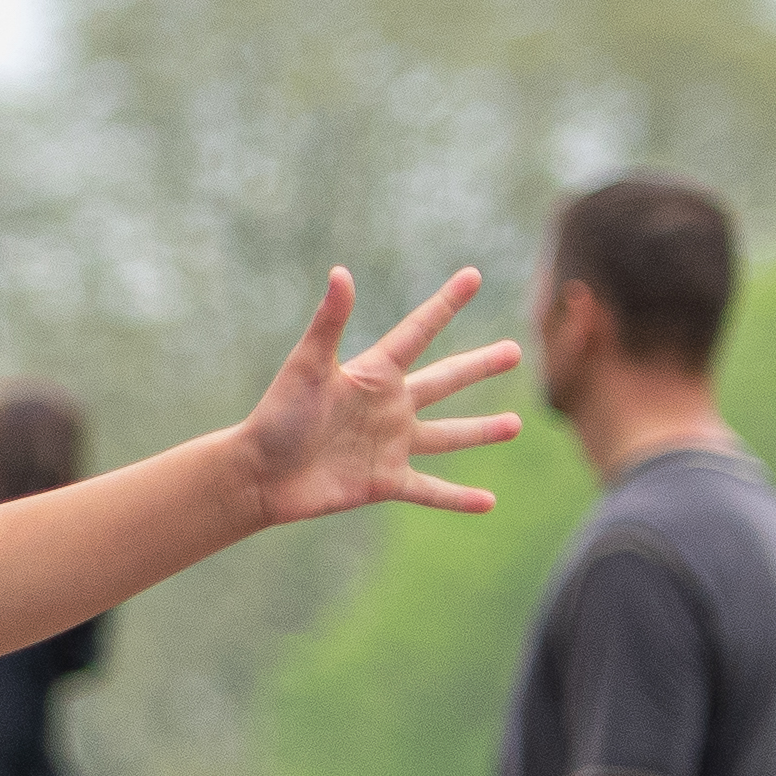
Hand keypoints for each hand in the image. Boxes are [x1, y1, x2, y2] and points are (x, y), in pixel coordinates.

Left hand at [230, 265, 529, 529]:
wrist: (258, 474)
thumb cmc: (277, 415)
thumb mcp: (306, 365)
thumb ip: (329, 322)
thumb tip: (341, 272)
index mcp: (374, 373)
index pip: (418, 331)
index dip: (445, 303)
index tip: (473, 276)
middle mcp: (389, 406)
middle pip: (446, 380)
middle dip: (480, 366)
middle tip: (515, 350)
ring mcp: (390, 445)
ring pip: (448, 436)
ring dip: (482, 431)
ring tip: (517, 424)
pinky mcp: (385, 481)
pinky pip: (430, 489)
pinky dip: (458, 498)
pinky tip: (489, 503)